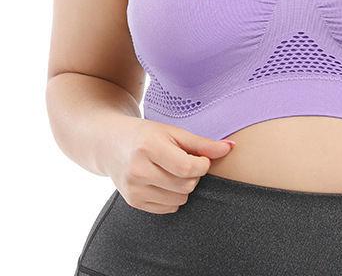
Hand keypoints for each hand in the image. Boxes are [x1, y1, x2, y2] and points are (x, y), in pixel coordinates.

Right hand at [103, 116, 235, 213]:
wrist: (111, 143)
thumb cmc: (147, 135)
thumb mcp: (173, 132)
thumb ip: (202, 143)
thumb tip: (231, 148)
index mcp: (149, 147)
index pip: (187, 168)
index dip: (202, 165)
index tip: (202, 159)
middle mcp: (138, 170)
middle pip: (185, 186)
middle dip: (193, 176)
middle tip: (186, 163)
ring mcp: (133, 189)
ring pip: (179, 200)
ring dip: (184, 188)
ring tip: (173, 172)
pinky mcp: (133, 201)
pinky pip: (167, 209)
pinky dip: (173, 198)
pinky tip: (164, 182)